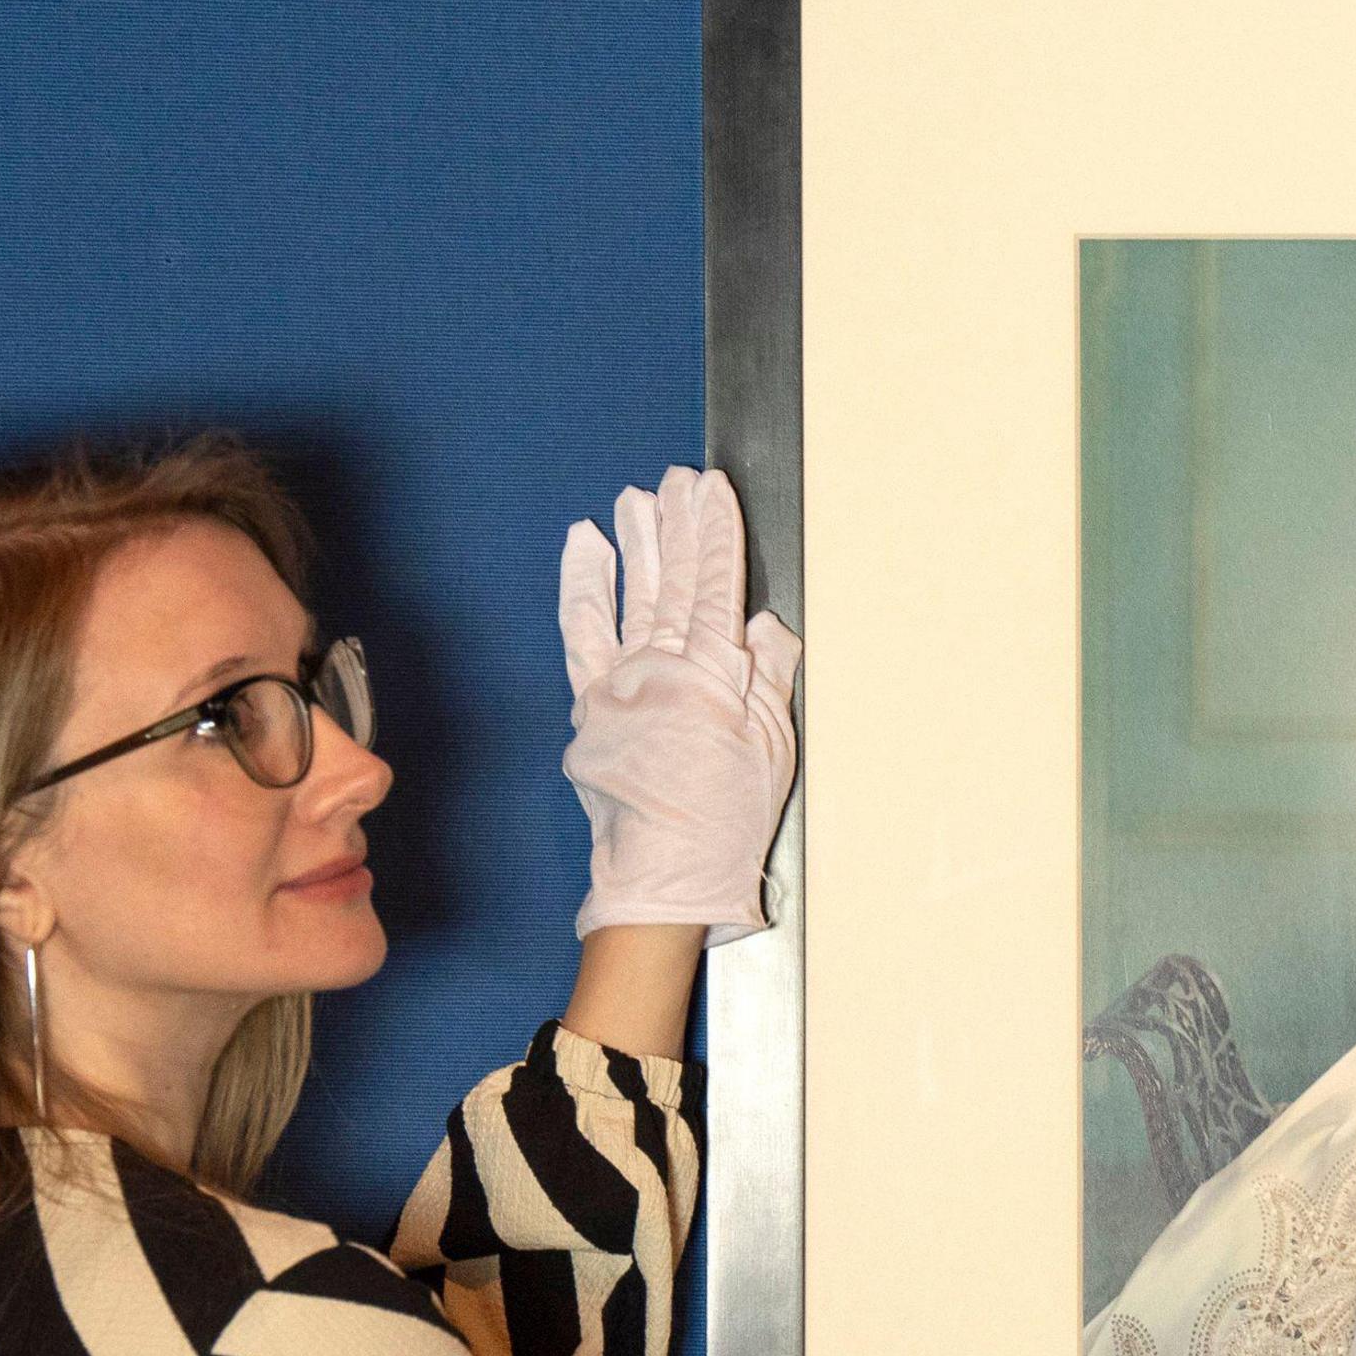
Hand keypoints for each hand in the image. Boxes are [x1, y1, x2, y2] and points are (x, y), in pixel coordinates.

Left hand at [559, 466, 802, 943]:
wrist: (664, 876)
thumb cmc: (727, 824)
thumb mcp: (772, 749)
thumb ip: (770, 679)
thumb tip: (765, 626)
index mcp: (711, 676)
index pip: (717, 586)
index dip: (717, 533)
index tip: (714, 490)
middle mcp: (661, 669)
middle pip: (673, 582)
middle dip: (677, 525)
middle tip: (677, 478)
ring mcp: (621, 684)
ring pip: (631, 598)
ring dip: (636, 545)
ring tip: (636, 499)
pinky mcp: (592, 706)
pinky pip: (583, 634)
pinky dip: (584, 590)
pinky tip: (586, 552)